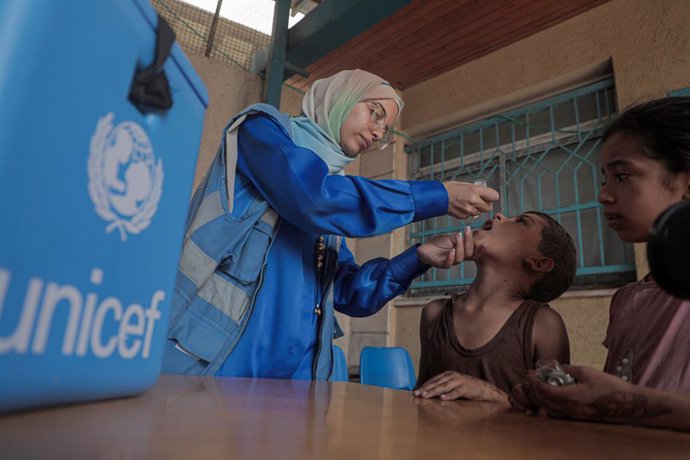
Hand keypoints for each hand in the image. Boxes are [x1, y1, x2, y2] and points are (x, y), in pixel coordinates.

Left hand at [413, 371, 508, 404]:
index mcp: (447, 375)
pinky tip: (442, 398)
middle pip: (436, 383)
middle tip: (417, 394)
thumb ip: (442, 387)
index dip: (424, 386)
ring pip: (444, 387)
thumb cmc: (464, 389)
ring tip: (426, 396)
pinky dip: (449, 395)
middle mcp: (452, 376)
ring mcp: (459, 381)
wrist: (482, 389)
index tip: (415, 392)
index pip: (433, 380)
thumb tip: (427, 394)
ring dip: (434, 391)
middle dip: (426, 389)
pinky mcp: (466, 388)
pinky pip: (456, 392)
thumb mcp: (452, 386)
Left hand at [416, 228, 486, 267]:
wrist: (425, 249)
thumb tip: (473, 231)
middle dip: (469, 242)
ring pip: (459, 258)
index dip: (480, 251)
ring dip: (460, 246)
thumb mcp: (452, 238)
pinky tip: (452, 250)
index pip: (474, 254)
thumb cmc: (439, 245)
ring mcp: (449, 262)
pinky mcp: (440, 264)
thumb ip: (462, 237)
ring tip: (458, 236)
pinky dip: (450, 257)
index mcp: (462, 253)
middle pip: (468, 254)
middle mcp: (457, 259)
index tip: (485, 243)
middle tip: (466, 230)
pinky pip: (447, 263)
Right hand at [443, 181, 498, 219]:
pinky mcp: (462, 216)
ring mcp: (468, 210)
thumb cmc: (448, 189)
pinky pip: (469, 216)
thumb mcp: (464, 184)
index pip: (494, 196)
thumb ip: (475, 189)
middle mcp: (473, 200)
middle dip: (485, 205)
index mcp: (475, 190)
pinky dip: (466, 213)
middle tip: (478, 201)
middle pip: (488, 207)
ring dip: (474, 209)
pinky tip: (460, 207)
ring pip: (478, 213)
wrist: (436, 197)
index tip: (488, 196)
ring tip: (465, 203)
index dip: (491, 196)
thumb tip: (483, 192)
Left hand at [510, 365, 665, 422]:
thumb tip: (555, 367)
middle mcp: (571, 410)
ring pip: (549, 410)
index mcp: (572, 397)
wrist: (628, 405)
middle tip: (531, 379)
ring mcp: (574, 416)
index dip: (535, 383)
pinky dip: (549, 405)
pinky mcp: (578, 417)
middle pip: (544, 402)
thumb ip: (568, 369)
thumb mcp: (587, 372)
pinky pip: (558, 414)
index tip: (530, 374)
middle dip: (535, 390)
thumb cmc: (610, 387)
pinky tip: (550, 396)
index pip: (545, 392)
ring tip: (538, 386)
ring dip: (541, 398)